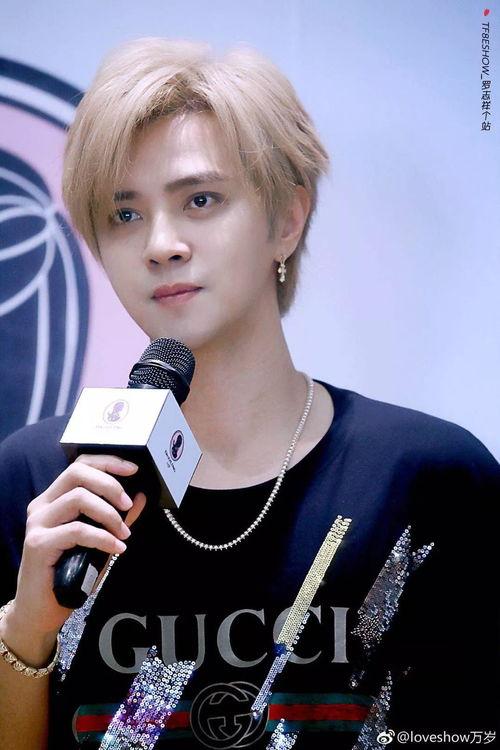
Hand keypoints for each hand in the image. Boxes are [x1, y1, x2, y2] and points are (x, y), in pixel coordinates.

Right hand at [8, 454, 146, 637]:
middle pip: (77, 474)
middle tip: (128, 504)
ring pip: (78, 498)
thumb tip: (140, 496)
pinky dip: (103, 537)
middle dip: (110, 484)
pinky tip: (116, 549)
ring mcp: (38, 524)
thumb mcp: (101, 540)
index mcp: (54, 499)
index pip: (79, 466)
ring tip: (124, 534)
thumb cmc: (70, 573)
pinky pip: (77, 530)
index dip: (108, 463)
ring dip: (109, 514)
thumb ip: (118, 518)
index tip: (133, 470)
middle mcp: (42, 506)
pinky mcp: (38, 544)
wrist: (41, 611)